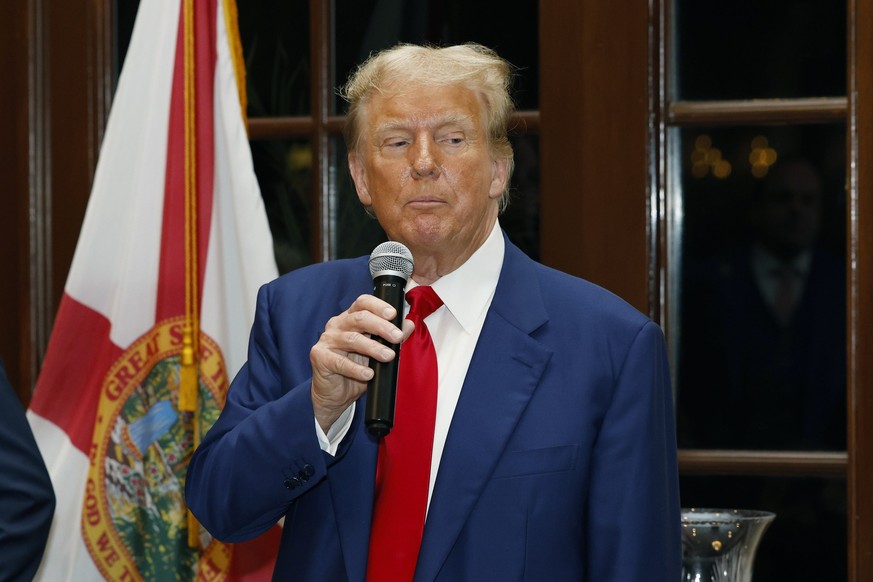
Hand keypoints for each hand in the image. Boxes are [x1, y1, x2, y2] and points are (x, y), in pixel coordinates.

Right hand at [309, 294, 413, 431]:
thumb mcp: (376, 351)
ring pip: (352, 339)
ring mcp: (327, 340)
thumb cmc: (355, 368)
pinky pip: (340, 362)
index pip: (363, 303)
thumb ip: (391, 337)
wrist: (335, 394)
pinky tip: (368, 374)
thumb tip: (409, 325)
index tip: (393, 314)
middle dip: (381, 327)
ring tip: (388, 356)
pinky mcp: (320, 357)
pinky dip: (356, 369)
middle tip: (397, 337)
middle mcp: (337, 325)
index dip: (378, 305)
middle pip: (360, 318)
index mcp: (350, 318)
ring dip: (373, 348)